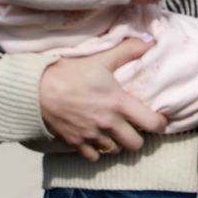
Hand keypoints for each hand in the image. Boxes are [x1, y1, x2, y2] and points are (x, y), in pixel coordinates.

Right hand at [38, 38, 168, 160]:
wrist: (38, 88)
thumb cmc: (71, 72)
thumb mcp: (102, 58)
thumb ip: (128, 50)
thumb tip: (151, 41)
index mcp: (119, 103)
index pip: (152, 124)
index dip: (159, 123)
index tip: (157, 118)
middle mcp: (108, 124)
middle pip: (136, 145)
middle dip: (139, 137)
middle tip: (134, 125)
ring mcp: (92, 136)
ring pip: (115, 151)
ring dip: (117, 142)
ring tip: (114, 129)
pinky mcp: (76, 143)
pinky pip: (94, 157)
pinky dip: (97, 150)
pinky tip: (96, 137)